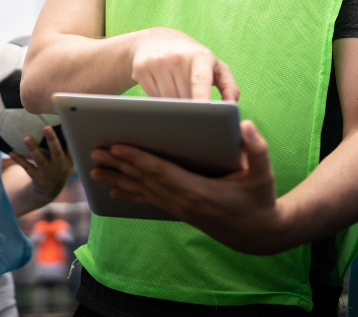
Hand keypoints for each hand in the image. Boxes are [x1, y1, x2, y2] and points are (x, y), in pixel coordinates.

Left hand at [7, 125, 72, 201]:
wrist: (52, 190)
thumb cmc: (59, 167)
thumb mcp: (68, 160)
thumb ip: (66, 146)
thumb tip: (62, 123)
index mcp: (68, 159)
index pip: (70, 146)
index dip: (68, 136)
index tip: (66, 122)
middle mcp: (59, 166)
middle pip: (56, 152)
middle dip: (52, 140)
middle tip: (46, 127)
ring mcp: (48, 173)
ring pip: (40, 160)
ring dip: (33, 149)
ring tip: (26, 138)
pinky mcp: (37, 178)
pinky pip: (27, 167)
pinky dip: (19, 160)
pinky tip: (11, 152)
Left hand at [90, 120, 285, 253]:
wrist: (258, 234)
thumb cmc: (260, 199)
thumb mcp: (264, 174)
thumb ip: (257, 149)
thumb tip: (245, 124)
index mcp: (198, 191)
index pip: (161, 172)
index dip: (137, 159)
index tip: (117, 146)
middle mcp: (183, 202)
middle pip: (144, 180)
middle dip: (118, 165)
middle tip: (93, 152)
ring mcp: (179, 208)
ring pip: (143, 191)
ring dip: (118, 178)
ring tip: (94, 170)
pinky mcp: (179, 211)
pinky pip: (149, 200)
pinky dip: (131, 193)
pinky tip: (116, 190)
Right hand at [130, 27, 239, 100]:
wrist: (154, 41)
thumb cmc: (190, 58)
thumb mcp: (213, 65)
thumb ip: (228, 85)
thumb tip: (232, 105)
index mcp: (199, 55)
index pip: (200, 81)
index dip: (201, 99)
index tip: (203, 114)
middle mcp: (177, 57)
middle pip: (184, 97)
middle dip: (190, 108)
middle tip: (193, 106)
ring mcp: (157, 62)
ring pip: (168, 101)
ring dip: (175, 106)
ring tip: (177, 93)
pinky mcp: (141, 70)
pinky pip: (153, 99)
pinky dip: (160, 101)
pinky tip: (163, 88)